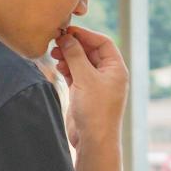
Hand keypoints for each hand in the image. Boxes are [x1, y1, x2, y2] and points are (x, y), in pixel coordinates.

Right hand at [53, 25, 127, 143]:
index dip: (85, 35)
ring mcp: (96, 84)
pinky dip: (67, 68)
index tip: (67, 31)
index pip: (103, 42)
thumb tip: (67, 37)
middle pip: (90, 50)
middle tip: (56, 42)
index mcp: (116, 69)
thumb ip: (76, 55)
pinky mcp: (85, 92)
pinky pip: (76, 73)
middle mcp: (108, 74)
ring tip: (54, 54)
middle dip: (74, 45)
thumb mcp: (85, 78)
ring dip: (68, 56)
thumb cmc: (95, 110)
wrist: (93, 140)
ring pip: (81, 62)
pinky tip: (57, 67)